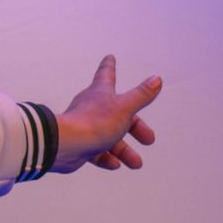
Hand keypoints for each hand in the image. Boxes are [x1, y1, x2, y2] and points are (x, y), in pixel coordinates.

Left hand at [54, 55, 160, 171]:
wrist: (66, 145)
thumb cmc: (94, 122)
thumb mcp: (124, 108)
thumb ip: (141, 95)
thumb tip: (156, 79)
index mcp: (101, 93)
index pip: (107, 74)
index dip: (110, 66)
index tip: (110, 57)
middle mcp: (91, 107)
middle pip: (117, 114)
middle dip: (135, 127)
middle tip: (148, 139)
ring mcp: (84, 126)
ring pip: (108, 137)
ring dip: (124, 150)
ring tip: (136, 163)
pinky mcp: (79, 144)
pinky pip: (95, 152)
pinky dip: (107, 158)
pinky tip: (115, 164)